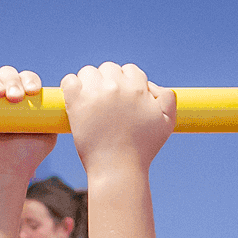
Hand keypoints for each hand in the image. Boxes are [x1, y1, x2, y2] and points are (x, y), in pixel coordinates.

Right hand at [0, 67, 54, 180]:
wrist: (0, 175)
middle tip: (14, 98)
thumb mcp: (47, 136)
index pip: (27, 79)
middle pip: (8, 74)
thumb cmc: (26, 158)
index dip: (30, 80)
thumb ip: (53, 117)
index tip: (32, 92)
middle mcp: (5, 98)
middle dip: (12, 81)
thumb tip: (65, 97)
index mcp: (24, 101)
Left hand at [60, 63, 176, 174]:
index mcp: (137, 87)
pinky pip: (69, 81)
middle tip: (105, 104)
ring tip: (90, 103)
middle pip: (109, 68)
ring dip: (89, 84)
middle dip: (107, 82)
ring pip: (88, 72)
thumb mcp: (167, 124)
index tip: (122, 100)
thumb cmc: (143, 150)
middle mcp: (117, 86)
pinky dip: (70, 87)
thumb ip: (168, 99)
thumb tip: (153, 86)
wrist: (118, 169)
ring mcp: (95, 93)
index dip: (126, 84)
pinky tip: (74, 100)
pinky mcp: (76, 102)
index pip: (130, 71)